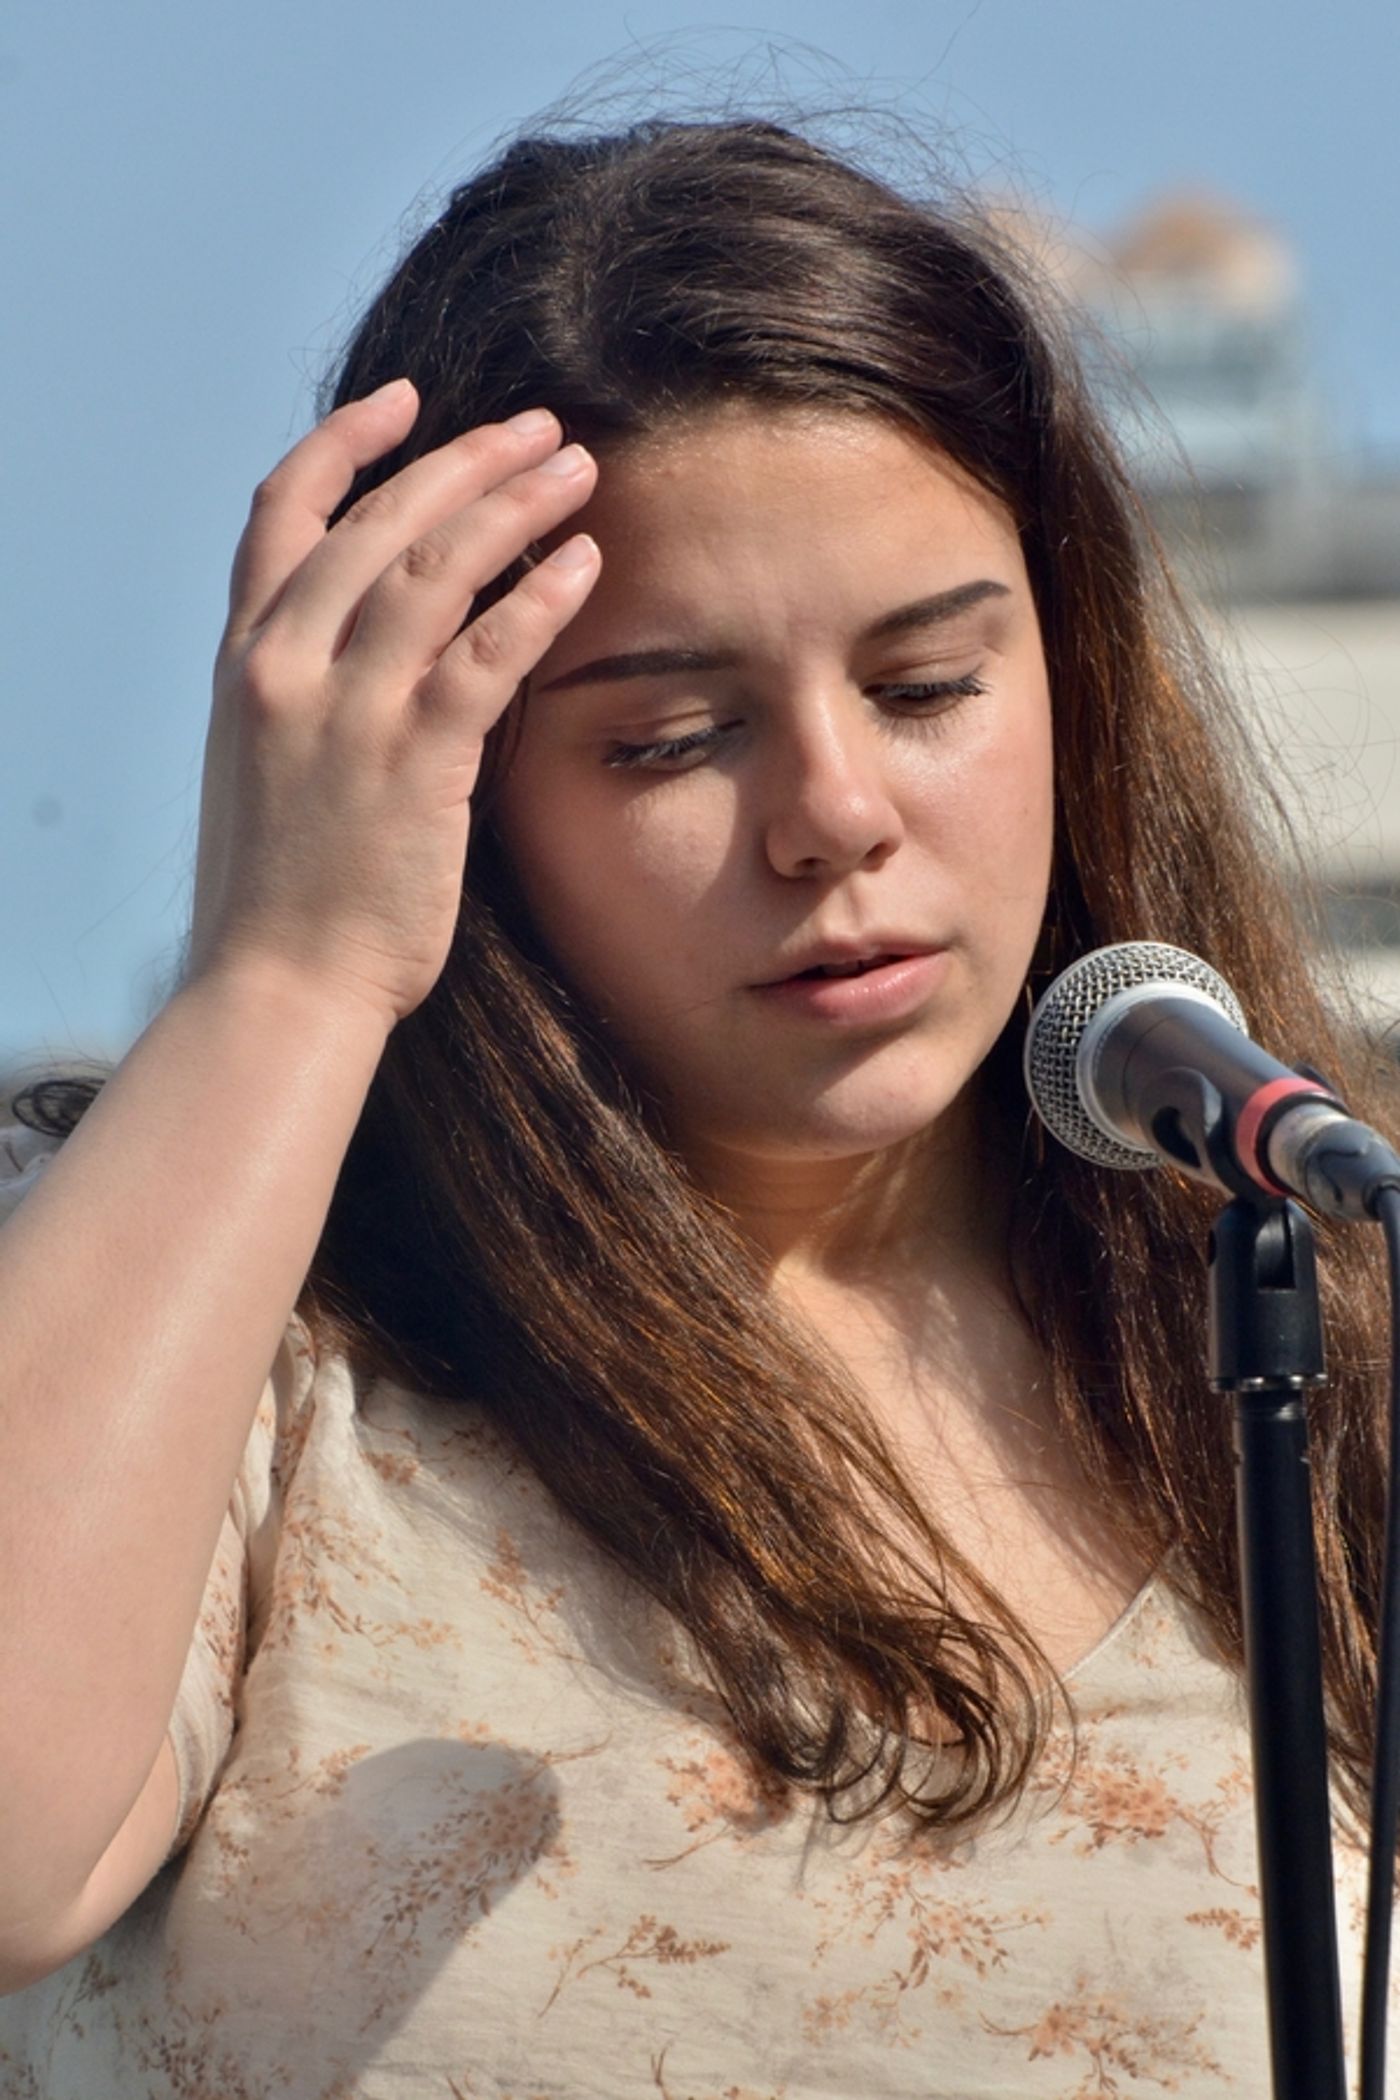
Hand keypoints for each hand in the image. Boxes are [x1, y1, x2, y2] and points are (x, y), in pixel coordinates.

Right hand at [188, 380, 599, 1032]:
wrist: (279, 988)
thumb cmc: (284, 898)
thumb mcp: (266, 771)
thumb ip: (304, 697)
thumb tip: (363, 651)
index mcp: (245, 663)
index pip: (283, 512)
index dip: (347, 443)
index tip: (407, 402)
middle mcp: (285, 666)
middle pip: (377, 519)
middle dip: (464, 459)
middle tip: (539, 427)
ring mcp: (346, 710)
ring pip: (435, 565)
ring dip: (514, 504)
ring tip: (578, 468)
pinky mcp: (414, 760)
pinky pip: (488, 650)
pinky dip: (539, 596)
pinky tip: (585, 562)